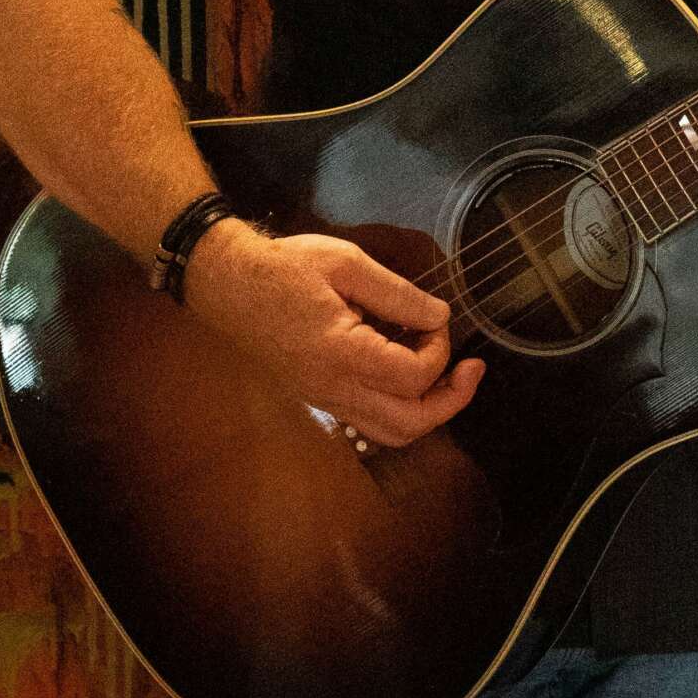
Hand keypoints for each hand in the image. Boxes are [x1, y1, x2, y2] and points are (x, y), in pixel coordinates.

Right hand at [184, 220, 483, 448]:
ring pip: (392, 434)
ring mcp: (326, 399)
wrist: (227, 284)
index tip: (434, 320)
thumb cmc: (284, 267)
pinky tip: (407, 374)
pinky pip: (371, 423)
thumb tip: (439, 317)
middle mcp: (334, 388)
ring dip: (429, 412)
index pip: (413, 376)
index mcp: (341, 354)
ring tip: (447, 379)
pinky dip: (401, 408)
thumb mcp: (345, 263)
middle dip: (452, 399)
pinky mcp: (320, 397)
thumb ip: (398, 294)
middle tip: (470, 369)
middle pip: (411, 424)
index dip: (440, 350)